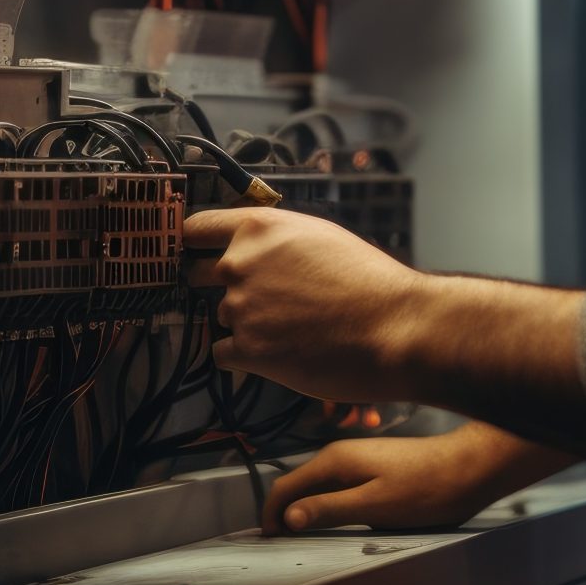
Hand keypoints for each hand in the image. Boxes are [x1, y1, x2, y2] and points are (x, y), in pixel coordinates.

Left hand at [183, 208, 425, 402]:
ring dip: (245, 323)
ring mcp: (240, 308)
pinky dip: (243, 356)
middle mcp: (239, 264)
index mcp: (258, 228)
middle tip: (259, 299)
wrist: (394, 327)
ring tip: (290, 329)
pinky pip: (222, 353)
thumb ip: (276, 241)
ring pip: (221, 316)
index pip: (196, 229)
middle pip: (199, 275)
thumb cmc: (368, 281)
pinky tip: (278, 352)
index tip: (191, 252)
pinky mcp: (248, 350)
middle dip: (223, 287)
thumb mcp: (319, 236)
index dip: (191, 243)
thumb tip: (253, 251)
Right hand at [260, 424, 577, 534]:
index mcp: (335, 460)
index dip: (270, 514)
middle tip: (278, 543)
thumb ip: (328, 509)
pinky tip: (331, 519)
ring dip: (303, 509)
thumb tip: (289, 518)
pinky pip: (335, 486)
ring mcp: (356, 459)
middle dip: (283, 512)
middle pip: (297, 485)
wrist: (468, 469)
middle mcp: (341, 454)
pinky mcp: (371, 467)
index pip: (285, 487)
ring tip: (299, 535)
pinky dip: (324, 503)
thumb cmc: (427, 487)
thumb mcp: (374, 505)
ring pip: (316, 486)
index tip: (267, 539)